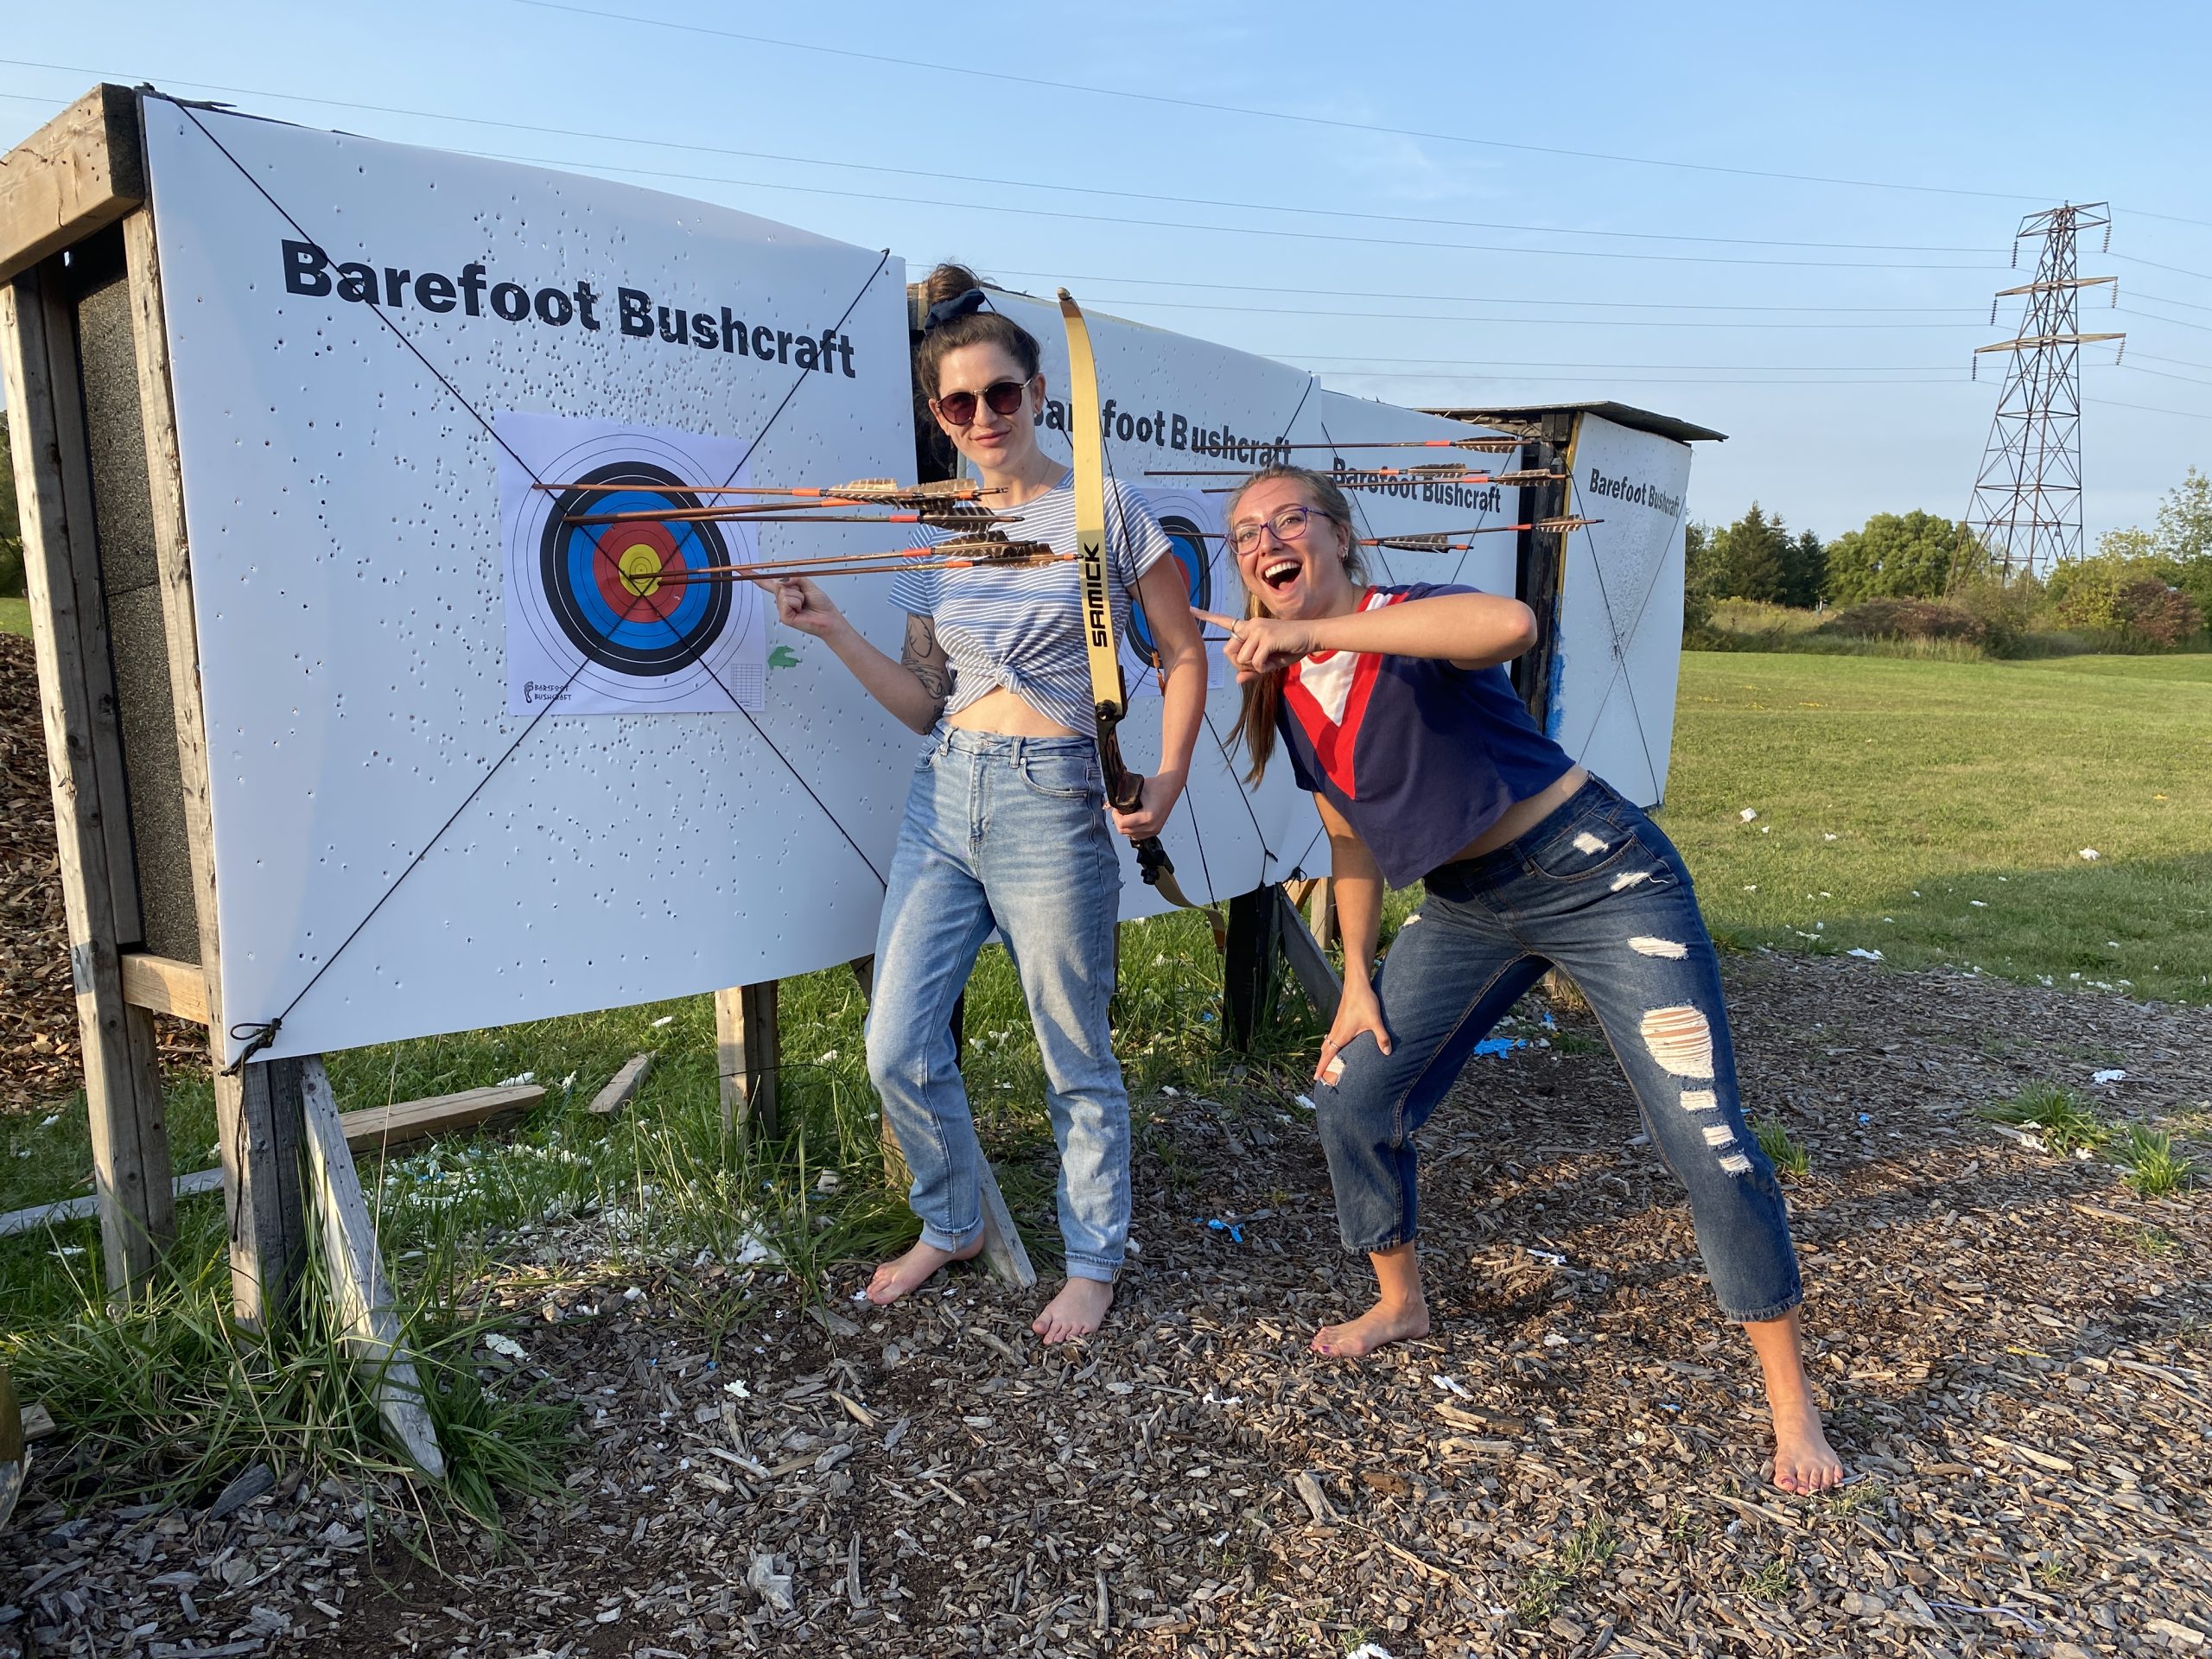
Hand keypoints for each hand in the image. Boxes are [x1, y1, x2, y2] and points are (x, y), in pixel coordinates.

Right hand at [758, 575, 848, 640]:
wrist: (828, 618)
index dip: (754, 575)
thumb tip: (783, 580)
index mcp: (786, 591)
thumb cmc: (821, 604)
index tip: (742, 570)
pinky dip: (797, 603)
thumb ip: (795, 578)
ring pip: (784, 593)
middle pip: (779, 584)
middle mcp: (782, 600)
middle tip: (805, 597)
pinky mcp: (784, 617)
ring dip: (799, 596)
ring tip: (805, 604)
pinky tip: (801, 610)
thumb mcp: (808, 584)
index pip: (767, 582)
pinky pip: (787, 601)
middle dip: (795, 587)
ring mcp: (782, 609)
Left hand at [1110, 768, 1183, 841]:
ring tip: (1127, 813)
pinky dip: (1132, 829)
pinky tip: (1132, 818)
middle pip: (1124, 831)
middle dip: (1118, 820)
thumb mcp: (1136, 789)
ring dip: (1125, 825)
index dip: (1115, 815)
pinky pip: (1137, 835)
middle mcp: (1152, 827)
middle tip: (1120, 810)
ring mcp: (1154, 830)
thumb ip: (1121, 797)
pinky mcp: (1155, 831)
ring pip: (1130, 835)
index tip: (1116, 808)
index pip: (1122, 824)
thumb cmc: (1155, 785)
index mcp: (1148, 817)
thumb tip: (1106, 805)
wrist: (1171, 786)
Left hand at [1200, 611, 1317, 681]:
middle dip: (1240, 664)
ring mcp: (1257, 629)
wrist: (1311, 637)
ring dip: (1256, 667)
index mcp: (1249, 628)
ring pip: (1242, 659)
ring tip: (1271, 658)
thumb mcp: (1270, 663)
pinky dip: (1264, 667)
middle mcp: (1250, 625)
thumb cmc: (1291, 648)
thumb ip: (1253, 670)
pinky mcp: (1266, 637)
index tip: (1190, 609)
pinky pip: (1255, 662)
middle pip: (1228, 652)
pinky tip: (1275, 659)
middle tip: (1258, 665)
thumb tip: (1237, 680)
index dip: (1206, 616)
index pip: (1224, 621)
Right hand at [1316, 976, 1389, 1083]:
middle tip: (1321, 1077)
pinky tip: (1337, 1045)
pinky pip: (1331, 1036)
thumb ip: (1382, 1037)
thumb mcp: (1375, 1020)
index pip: (1328, 1055)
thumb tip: (1387, 1052)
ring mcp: (1337, 1025)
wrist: (1357, 984)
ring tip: (1328, 1064)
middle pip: (1325, 1051)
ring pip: (1327, 1043)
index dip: (1322, 1067)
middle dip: (1322, 1064)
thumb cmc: (1364, 1001)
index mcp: (1341, 1034)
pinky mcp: (1340, 1019)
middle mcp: (1336, 1031)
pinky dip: (1330, 1045)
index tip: (1315, 1078)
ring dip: (1326, 1054)